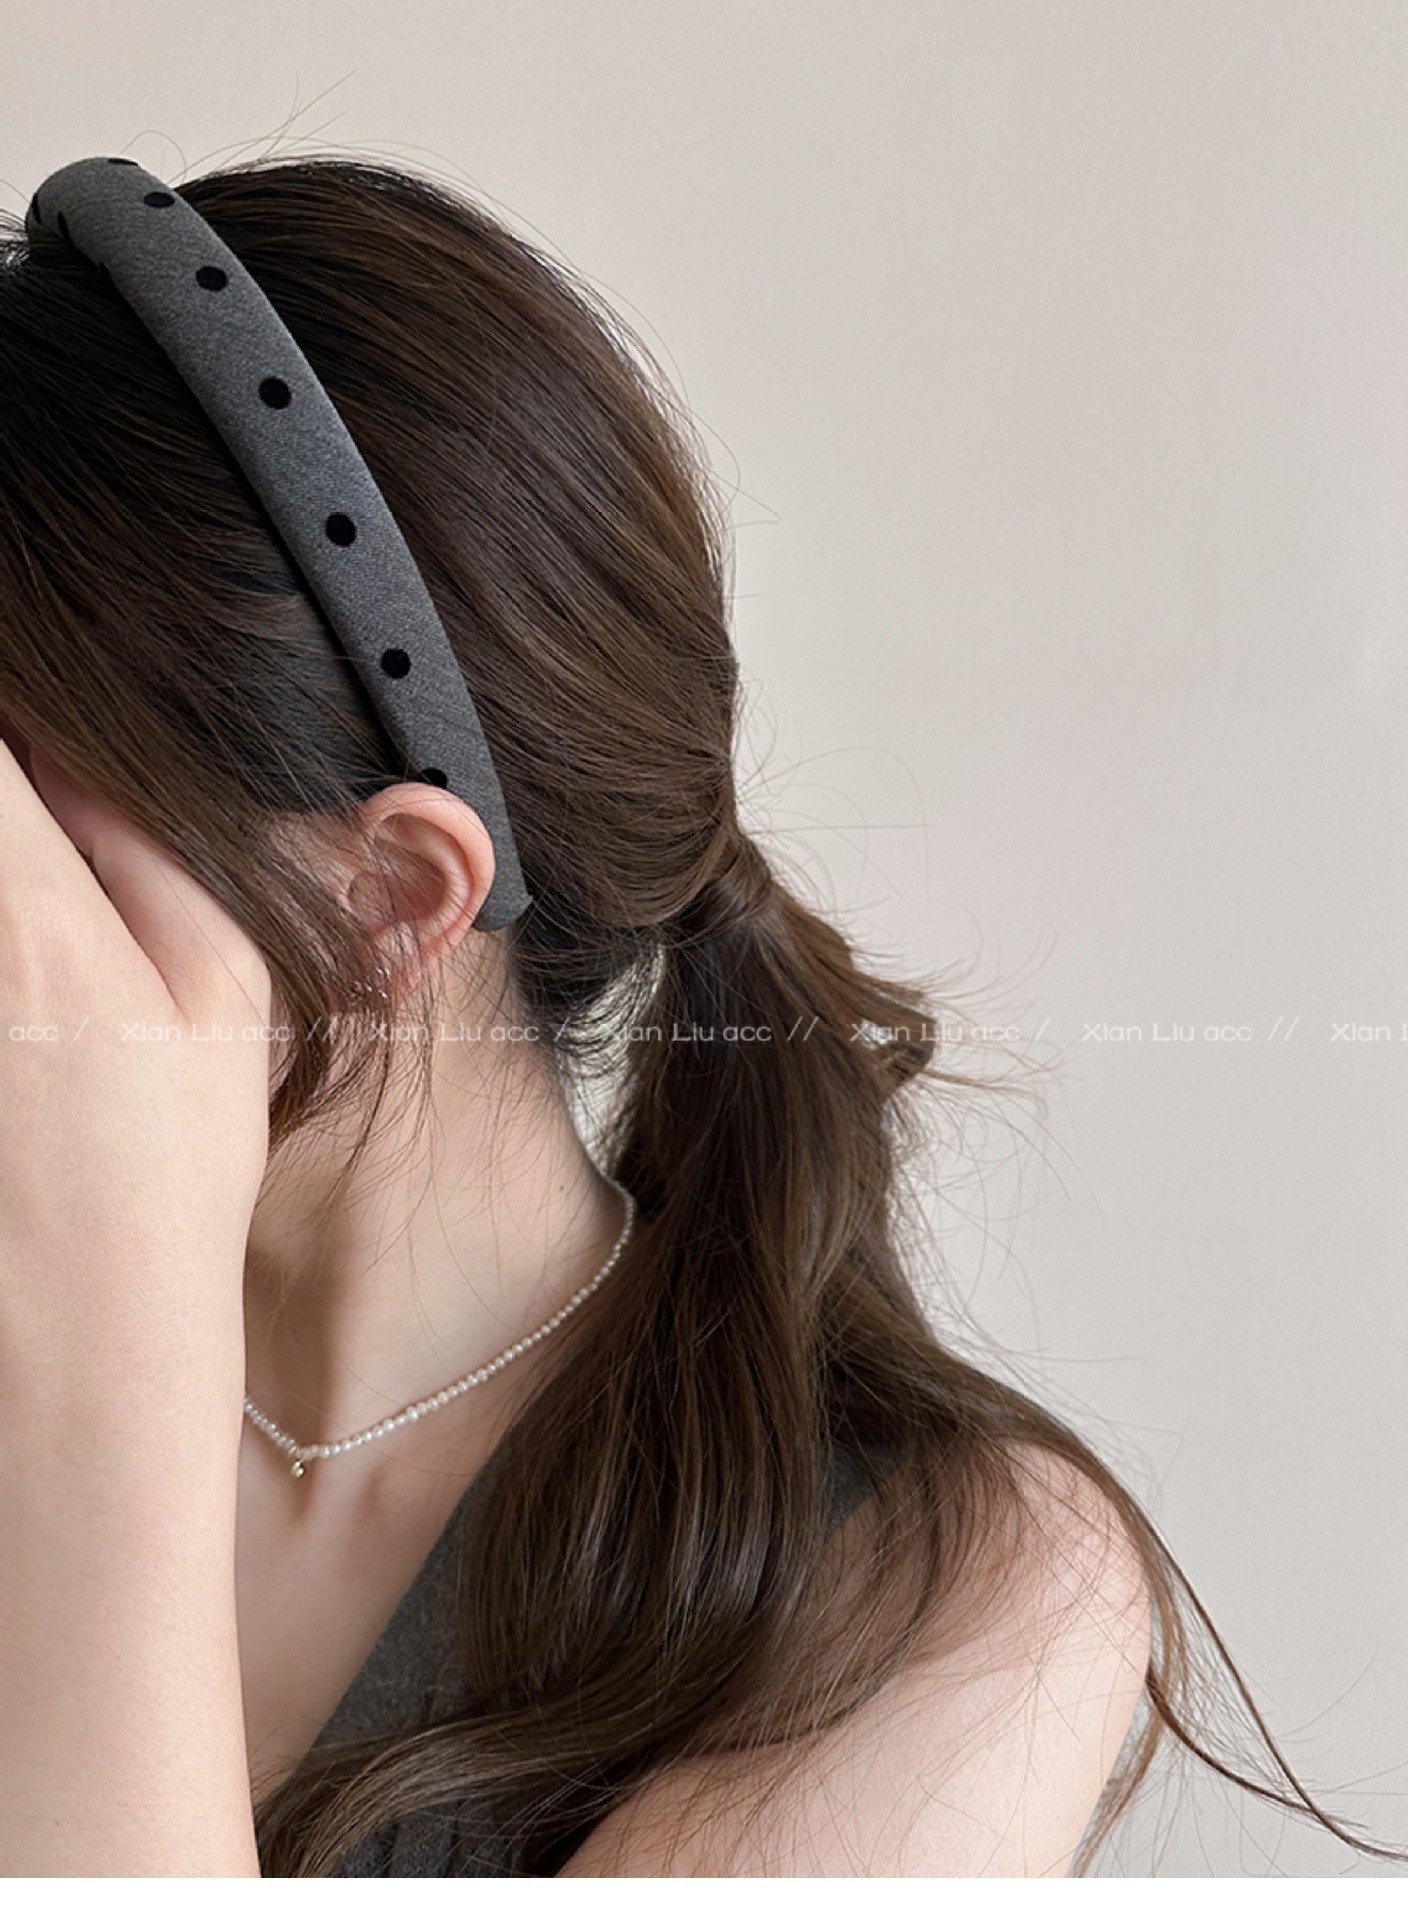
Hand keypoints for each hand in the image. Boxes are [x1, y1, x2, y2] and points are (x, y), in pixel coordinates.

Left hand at [0, 731, 271, 1417]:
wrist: (74, 1342)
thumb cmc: (165, 1175)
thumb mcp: (218, 993)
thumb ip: (150, 845)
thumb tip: (81, 750)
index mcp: (28, 916)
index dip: (19, 718)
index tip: (39, 735)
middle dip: (8, 817)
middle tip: (43, 862)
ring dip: (2, 884)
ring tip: (39, 957)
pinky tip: (24, 1015)